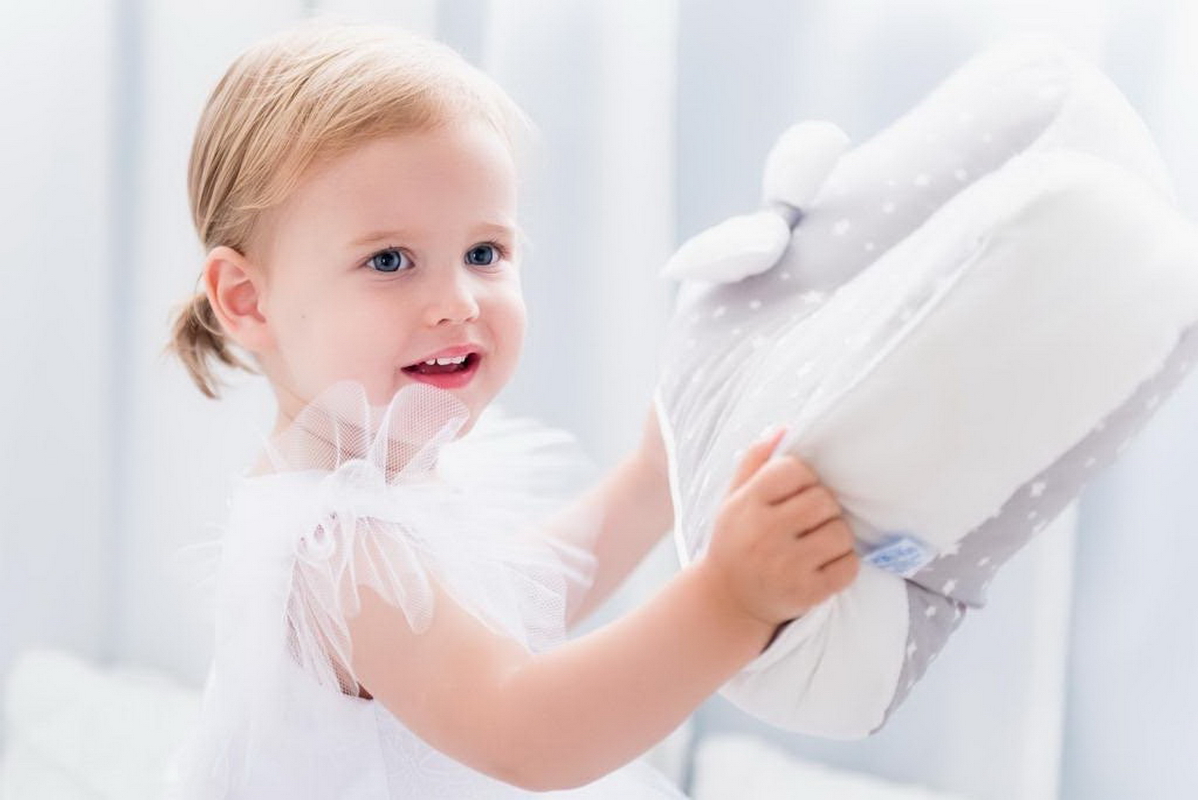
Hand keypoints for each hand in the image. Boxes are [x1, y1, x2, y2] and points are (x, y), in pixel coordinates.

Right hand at [699, 426, 859, 627]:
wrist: (726, 602)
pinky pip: (848, 567)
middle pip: (823, 500)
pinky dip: (844, 565)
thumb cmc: (735, 541)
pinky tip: (825, 566)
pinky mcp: (806, 594)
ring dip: (836, 536)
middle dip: (824, 507)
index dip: (805, 477)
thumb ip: (755, 461)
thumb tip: (786, 428)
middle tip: (812, 520)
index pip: (795, 469)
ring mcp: (786, 566)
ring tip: (818, 543)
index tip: (798, 493)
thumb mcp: (733, 499)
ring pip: (840, 533)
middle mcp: (764, 534)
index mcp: (747, 505)